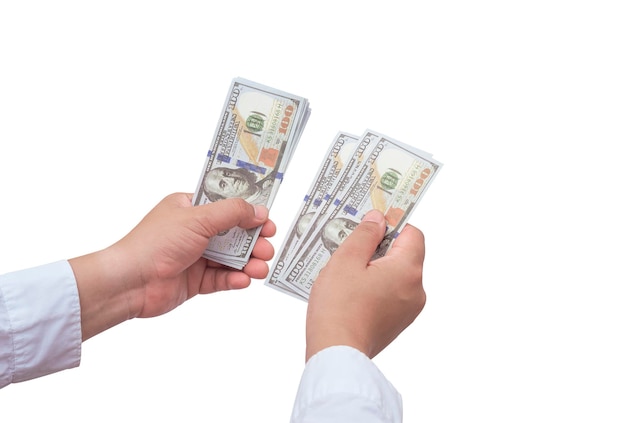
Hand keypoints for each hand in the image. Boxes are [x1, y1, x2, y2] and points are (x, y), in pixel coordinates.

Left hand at [70, 193, 275, 339]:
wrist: (130, 282)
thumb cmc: (155, 243)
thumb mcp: (198, 219)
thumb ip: (232, 212)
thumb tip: (258, 211)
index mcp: (190, 208)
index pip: (226, 206)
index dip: (249, 213)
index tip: (267, 222)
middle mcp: (193, 231)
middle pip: (233, 234)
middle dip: (253, 242)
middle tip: (267, 247)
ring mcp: (194, 256)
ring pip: (230, 258)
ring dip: (248, 263)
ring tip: (260, 268)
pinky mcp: (195, 280)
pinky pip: (221, 278)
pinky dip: (234, 279)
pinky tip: (243, 280)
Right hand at [305, 209, 425, 360]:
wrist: (336, 353)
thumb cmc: (339, 308)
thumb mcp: (346, 259)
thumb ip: (365, 234)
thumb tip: (378, 219)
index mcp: (408, 270)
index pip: (412, 233)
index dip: (392, 224)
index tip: (371, 222)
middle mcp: (415, 290)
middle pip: (404, 254)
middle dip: (379, 247)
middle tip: (351, 247)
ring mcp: (408, 309)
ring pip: (395, 274)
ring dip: (374, 267)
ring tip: (346, 273)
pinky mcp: (397, 322)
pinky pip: (390, 293)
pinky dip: (374, 287)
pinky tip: (350, 291)